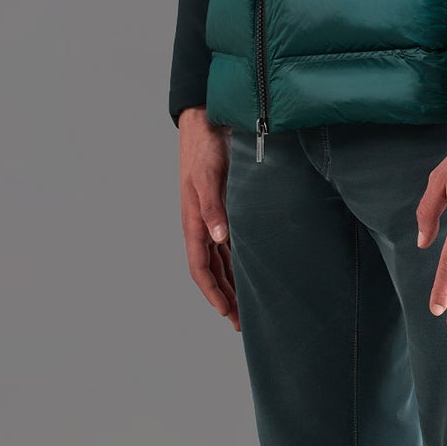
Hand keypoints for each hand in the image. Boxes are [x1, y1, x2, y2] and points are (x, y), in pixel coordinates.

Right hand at [177, 108, 238, 328]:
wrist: (207, 122)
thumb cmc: (206, 148)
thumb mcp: (209, 176)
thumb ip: (214, 206)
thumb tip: (219, 237)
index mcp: (194, 222)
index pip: (201, 267)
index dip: (213, 292)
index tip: (227, 314)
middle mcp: (202, 225)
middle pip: (211, 271)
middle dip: (224, 297)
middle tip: (241, 323)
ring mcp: (212, 218)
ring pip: (221, 261)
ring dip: (232, 284)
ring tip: (247, 307)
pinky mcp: (224, 209)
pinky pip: (229, 245)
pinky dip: (238, 263)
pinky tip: (252, 272)